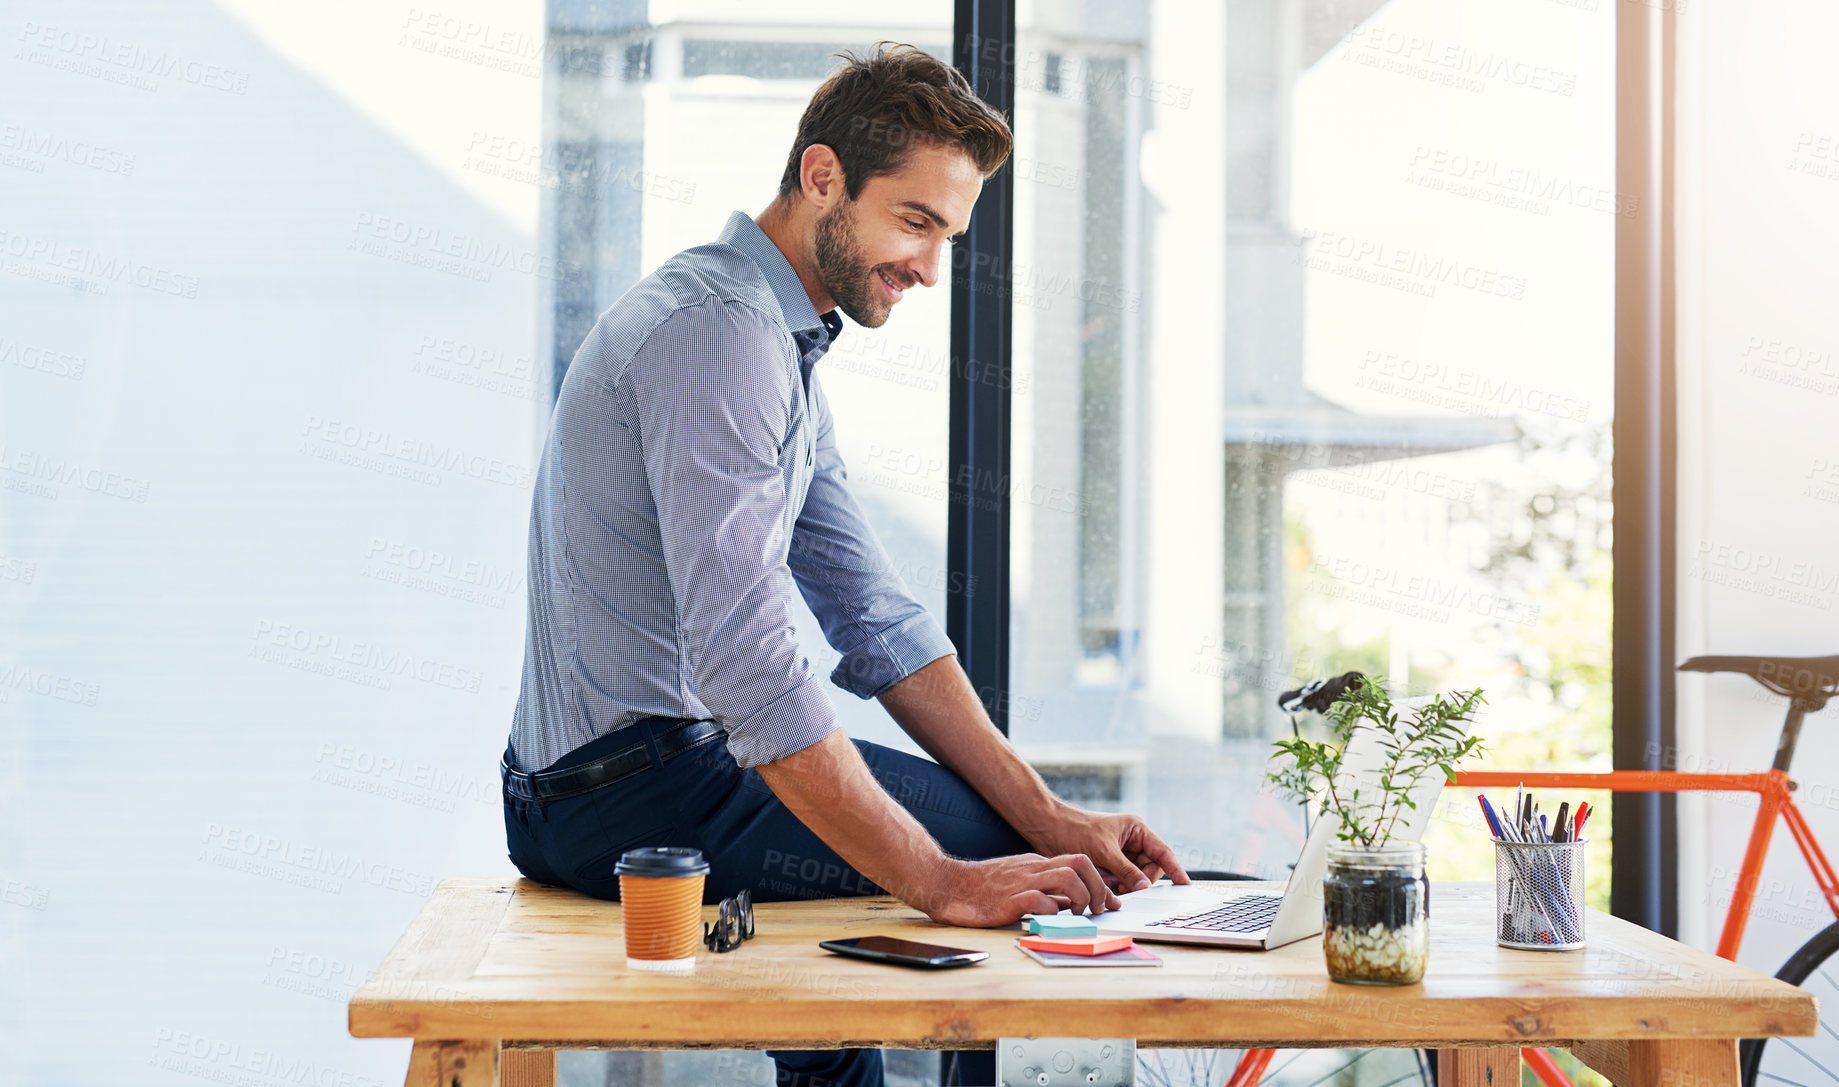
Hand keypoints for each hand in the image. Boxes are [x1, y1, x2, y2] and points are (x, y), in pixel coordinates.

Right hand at [910, 853, 1120, 927]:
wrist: (946, 883)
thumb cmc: (980, 888)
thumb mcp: (1018, 884)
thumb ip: (1044, 892)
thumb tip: (1070, 906)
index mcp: (1036, 864)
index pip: (1080, 863)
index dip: (1101, 883)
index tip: (1110, 902)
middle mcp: (1034, 868)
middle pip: (1082, 863)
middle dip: (1100, 887)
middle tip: (1100, 909)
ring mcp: (1023, 881)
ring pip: (1069, 876)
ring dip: (1083, 897)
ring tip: (1079, 915)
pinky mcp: (1010, 899)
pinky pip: (1042, 899)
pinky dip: (1053, 911)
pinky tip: (1049, 920)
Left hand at [1022, 805, 1190, 893]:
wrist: (1047, 828)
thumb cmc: (1075, 830)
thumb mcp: (1104, 851)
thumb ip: (1126, 871)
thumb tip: (1145, 887)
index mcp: (1136, 830)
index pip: (1162, 852)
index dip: (1175, 869)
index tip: (1185, 884)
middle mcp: (1131, 841)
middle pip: (1148, 869)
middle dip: (1138, 881)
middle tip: (1123, 888)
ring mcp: (1120, 853)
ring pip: (1133, 878)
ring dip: (1123, 885)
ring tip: (1106, 881)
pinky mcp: (1108, 863)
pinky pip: (1119, 880)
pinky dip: (1112, 885)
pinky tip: (1101, 882)